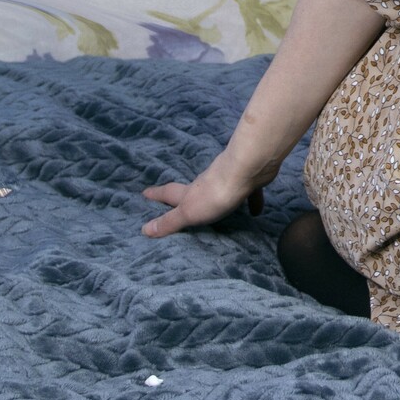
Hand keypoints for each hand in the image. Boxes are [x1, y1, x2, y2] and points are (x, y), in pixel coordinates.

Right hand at [140, 149, 280, 237]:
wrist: (247, 170)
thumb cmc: (215, 194)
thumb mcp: (188, 212)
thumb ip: (170, 221)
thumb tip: (144, 229)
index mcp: (190, 193)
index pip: (169, 193)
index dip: (156, 194)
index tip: (145, 192)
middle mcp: (206, 183)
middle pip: (191, 189)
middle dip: (183, 194)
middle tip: (176, 196)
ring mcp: (227, 178)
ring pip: (219, 188)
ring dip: (217, 197)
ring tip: (218, 206)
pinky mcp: (247, 180)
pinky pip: (248, 193)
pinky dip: (250, 200)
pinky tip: (256, 211)